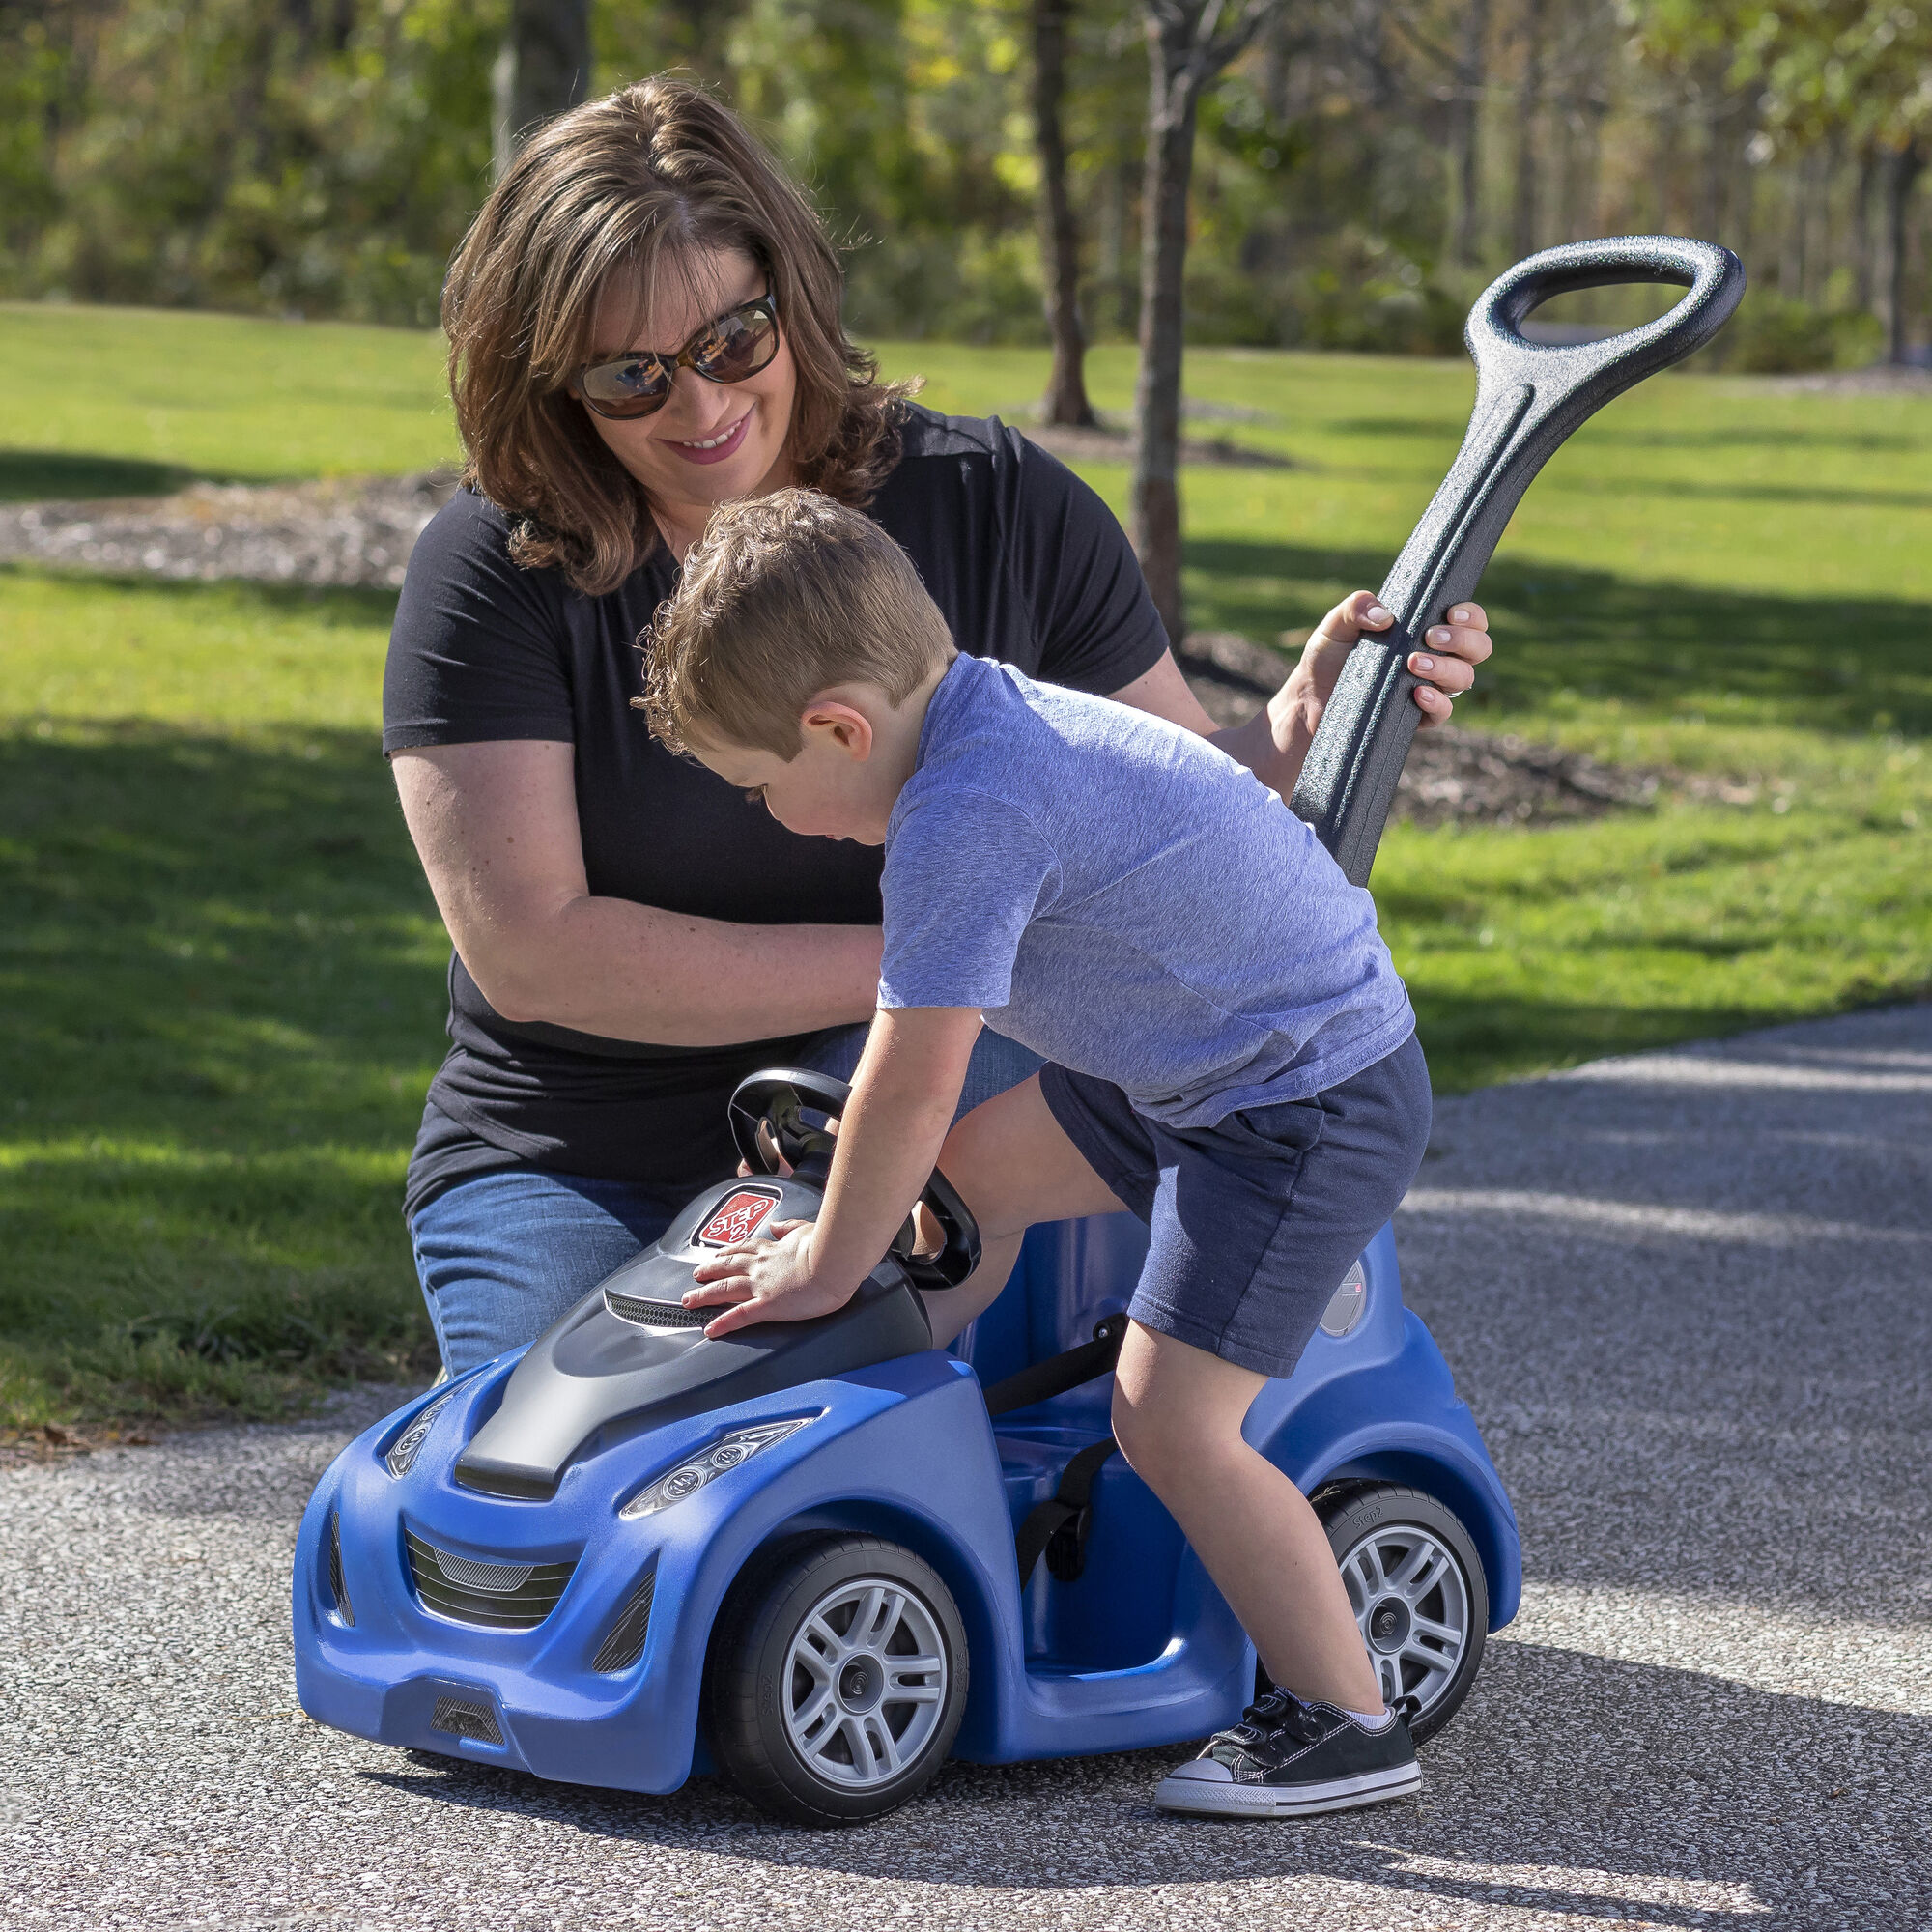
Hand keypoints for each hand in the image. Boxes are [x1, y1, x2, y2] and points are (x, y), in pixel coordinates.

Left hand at [682, 1220, 859, 1336]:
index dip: (729, 1251)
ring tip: (690, 1301)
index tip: (719, 1254)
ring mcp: (762, 1286)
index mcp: (774, 1249)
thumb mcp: (806, 1229)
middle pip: (728, 1267)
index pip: (745, 1248)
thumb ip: (789, 1227)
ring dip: (704, 1295)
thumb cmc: (828, 1245)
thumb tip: (776, 1225)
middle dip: (709, 1271)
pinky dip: (723, 1323)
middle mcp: (762, 1266)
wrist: (834, 1260)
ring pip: (725, 1289)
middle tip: (695, 1275)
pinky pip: (739, 1316)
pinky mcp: (767, 1306)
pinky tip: (710, 1329)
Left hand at [1280, 591, 1491, 739]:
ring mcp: (1428, 689)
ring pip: (1464, 679)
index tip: (1452, 613)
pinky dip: (1436, 702)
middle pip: (1479, 649)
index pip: (1469, 621)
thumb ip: (1357, 608)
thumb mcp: (1336, 625)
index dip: (1471, 616)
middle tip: (1430, 637)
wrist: (1309, 701)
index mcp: (1424, 631)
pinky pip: (1443, 713)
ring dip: (1446, 668)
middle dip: (1463, 640)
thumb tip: (1385, 616)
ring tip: (1414, 664)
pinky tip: (1417, 694)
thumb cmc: (1328, 658)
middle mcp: (1435, 659)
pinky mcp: (1415, 719)